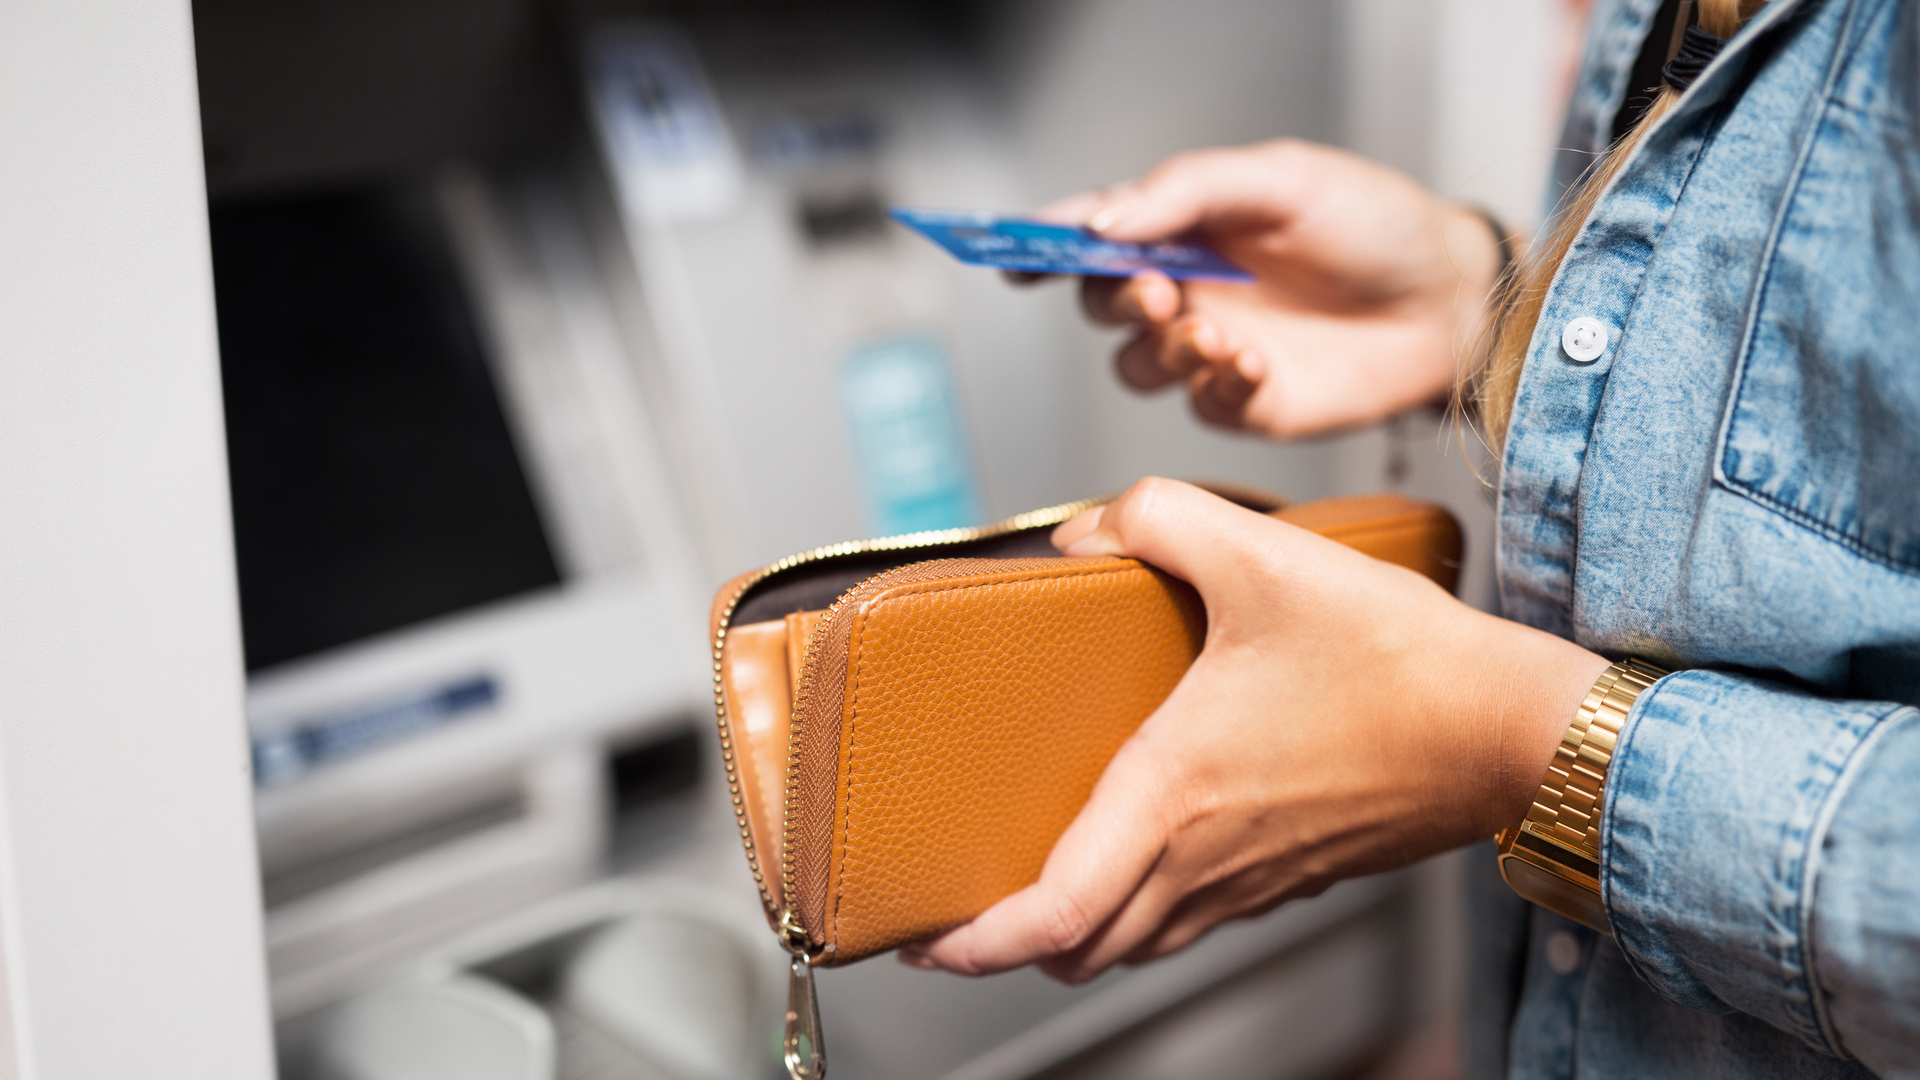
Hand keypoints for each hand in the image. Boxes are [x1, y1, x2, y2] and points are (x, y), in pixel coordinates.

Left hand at [899, 479, 1602, 981]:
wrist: (1514, 731)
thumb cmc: (1403, 661)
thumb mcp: (1266, 555)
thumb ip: (1159, 519)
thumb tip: (1086, 531)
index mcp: (1176, 792)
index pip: (1054, 913)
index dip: (977, 942)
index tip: (925, 940)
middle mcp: (1206, 856)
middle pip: (1081, 949)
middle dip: (1008, 946)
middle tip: (958, 914)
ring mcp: (1252, 880)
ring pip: (1137, 945)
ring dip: (1074, 935)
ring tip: (1031, 895)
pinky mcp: (1292, 876)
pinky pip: (1192, 922)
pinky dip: (1140, 917)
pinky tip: (1138, 861)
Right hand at [1031, 141, 1506, 438]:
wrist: (1449, 300)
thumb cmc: (1373, 223)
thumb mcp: (1279, 180)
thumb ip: (1185, 191)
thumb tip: (1100, 223)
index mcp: (1184, 224)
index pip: (1092, 232)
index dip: (1042, 244)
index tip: (1012, 255)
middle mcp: (1186, 288)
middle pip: (1100, 304)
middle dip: (1116, 299)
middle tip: (1158, 289)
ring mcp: (1209, 349)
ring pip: (1135, 365)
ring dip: (1163, 350)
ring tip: (1217, 333)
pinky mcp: (1243, 402)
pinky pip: (1199, 403)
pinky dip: (1217, 384)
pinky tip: (1255, 363)